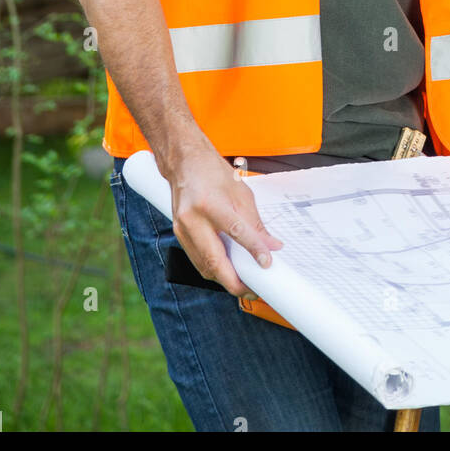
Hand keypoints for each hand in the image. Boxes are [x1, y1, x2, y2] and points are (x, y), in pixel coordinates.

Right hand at [166, 145, 283, 297]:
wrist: (184, 162)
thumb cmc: (212, 172)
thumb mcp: (240, 193)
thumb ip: (255, 223)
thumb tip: (271, 246)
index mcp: (210, 203)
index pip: (236, 232)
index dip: (254, 250)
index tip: (267, 263)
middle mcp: (192, 219)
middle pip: (214, 261)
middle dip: (234, 281)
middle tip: (253, 288)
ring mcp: (182, 229)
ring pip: (204, 266)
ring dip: (224, 279)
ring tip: (244, 282)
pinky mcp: (178, 235)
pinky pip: (197, 260)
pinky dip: (213, 269)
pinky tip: (227, 270)